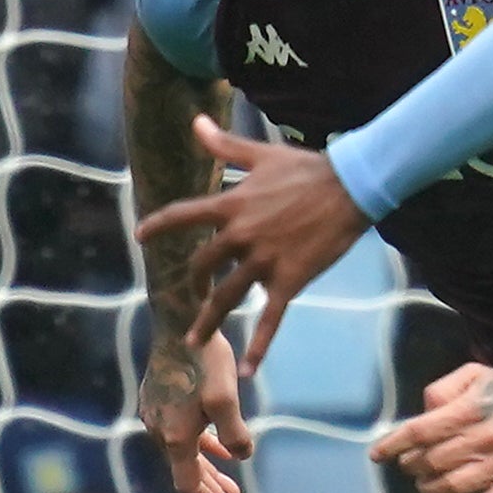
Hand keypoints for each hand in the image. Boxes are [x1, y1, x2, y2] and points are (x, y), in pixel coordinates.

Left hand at [131, 114, 371, 374]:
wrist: (352, 185)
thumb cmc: (309, 167)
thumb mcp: (262, 154)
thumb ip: (225, 145)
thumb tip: (195, 121)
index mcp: (231, 205)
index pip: (181, 216)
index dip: (158, 226)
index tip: (140, 236)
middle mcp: (240, 235)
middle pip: (202, 265)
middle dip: (193, 282)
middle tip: (192, 294)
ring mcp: (263, 260)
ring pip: (226, 298)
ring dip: (208, 322)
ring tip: (195, 341)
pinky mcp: (290, 279)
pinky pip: (270, 318)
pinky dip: (259, 346)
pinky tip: (248, 370)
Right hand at [137, 326, 250, 492]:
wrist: (180, 324)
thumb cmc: (205, 360)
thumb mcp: (226, 398)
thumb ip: (234, 432)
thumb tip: (242, 456)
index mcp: (173, 437)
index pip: (190, 485)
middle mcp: (159, 430)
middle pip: (187, 473)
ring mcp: (158, 414)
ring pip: (186, 453)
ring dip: (210, 470)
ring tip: (233, 486)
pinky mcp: (162, 399)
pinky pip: (184, 434)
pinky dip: (203, 446)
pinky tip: (223, 448)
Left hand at [370, 361, 492, 492]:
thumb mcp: (475, 375)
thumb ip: (442, 390)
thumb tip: (421, 415)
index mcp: (472, 409)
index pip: (419, 432)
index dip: (393, 446)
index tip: (378, 455)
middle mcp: (485, 437)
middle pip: (431, 462)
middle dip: (412, 467)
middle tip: (412, 466)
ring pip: (450, 487)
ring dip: (429, 489)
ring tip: (427, 485)